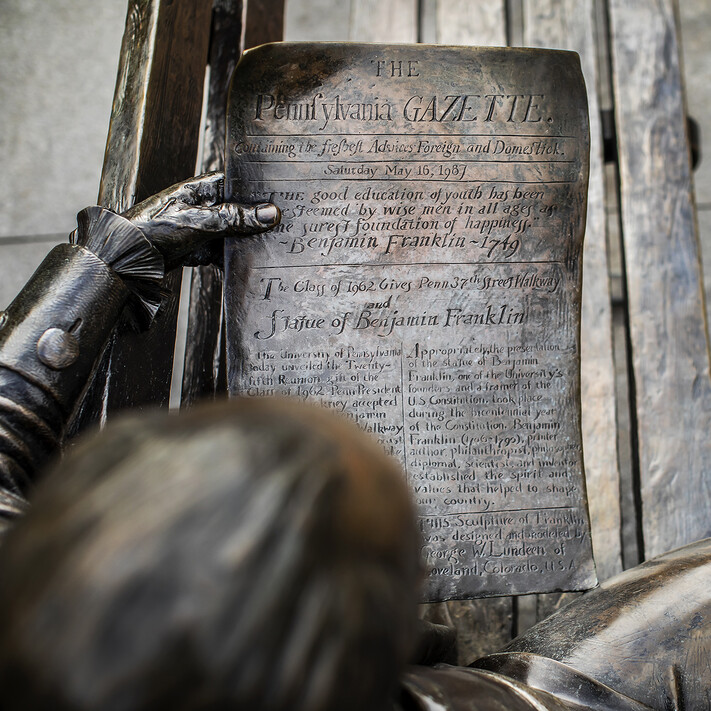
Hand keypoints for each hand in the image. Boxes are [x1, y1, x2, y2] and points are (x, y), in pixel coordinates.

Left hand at [122, 171, 279, 269]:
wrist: (126, 260)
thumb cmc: (152, 230)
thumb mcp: (198, 221)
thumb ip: (234, 218)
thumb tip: (269, 214)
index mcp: (202, 188)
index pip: (239, 184)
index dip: (260, 191)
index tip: (285, 199)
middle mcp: (205, 206)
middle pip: (240, 211)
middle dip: (259, 220)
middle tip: (285, 228)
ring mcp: (203, 228)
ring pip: (234, 233)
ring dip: (248, 243)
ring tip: (272, 248)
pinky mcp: (200, 248)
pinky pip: (224, 252)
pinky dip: (234, 259)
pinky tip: (249, 266)